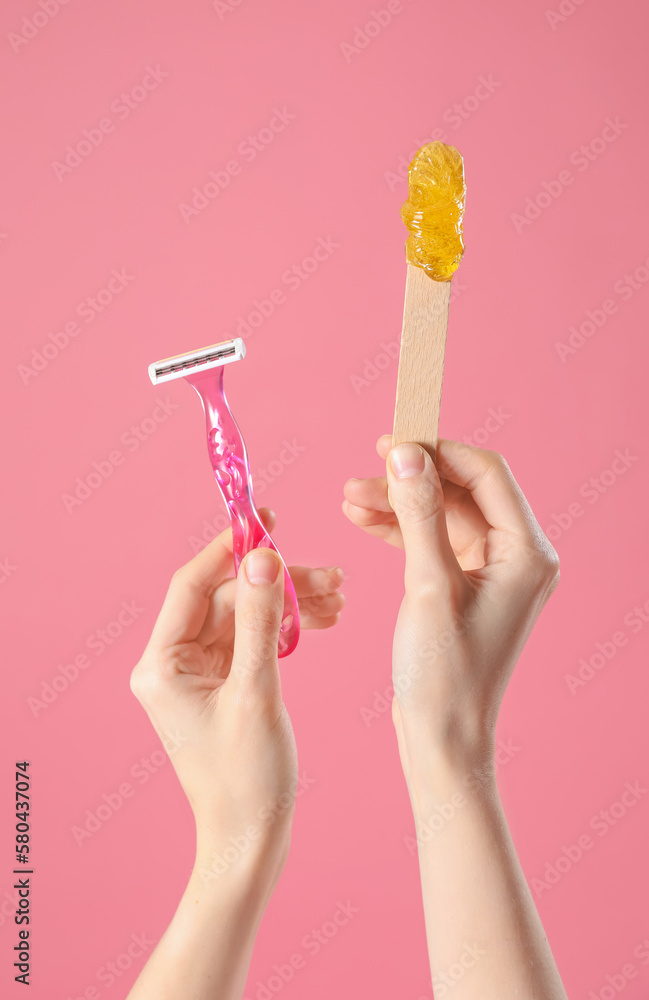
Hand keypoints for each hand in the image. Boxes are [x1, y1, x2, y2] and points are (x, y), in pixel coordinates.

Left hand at [130, 508, 344, 883]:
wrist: (252, 840)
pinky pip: (255, 639)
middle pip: (230, 598)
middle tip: (333, 578)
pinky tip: (324, 620)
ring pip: (248, 616)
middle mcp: (174, 663)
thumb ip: (263, 621)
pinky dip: (288, 628)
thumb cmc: (247, 779)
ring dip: (291, 604)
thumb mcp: (258, 691)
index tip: (267, 519)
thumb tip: (264, 558)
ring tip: (340, 601)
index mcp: (162, 664)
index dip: (230, 548)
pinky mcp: (223, 683)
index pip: (193, 584)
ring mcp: (199, 674)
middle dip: (281, 585)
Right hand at [343, 435, 558, 782]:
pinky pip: (435, 542)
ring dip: (399, 502)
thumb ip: (418, 513)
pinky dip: (401, 529)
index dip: (439, 451)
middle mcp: (518, 557)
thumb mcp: (428, 585)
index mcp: (527, 552)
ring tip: (349, 498)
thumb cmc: (444, 673)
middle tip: (362, 471)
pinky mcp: (466, 587)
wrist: (442, 738)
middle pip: (463, 491)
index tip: (391, 442)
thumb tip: (406, 453)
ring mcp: (493, 573)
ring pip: (444, 514)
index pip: (487, 474)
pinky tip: (364, 520)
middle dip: (411, 479)